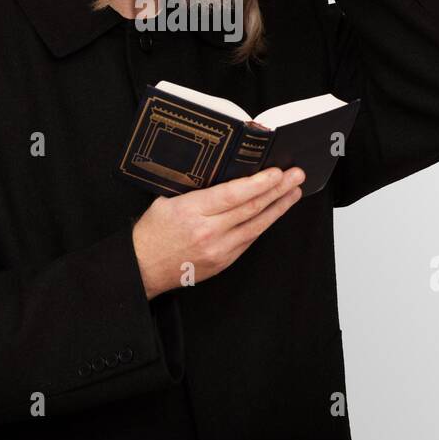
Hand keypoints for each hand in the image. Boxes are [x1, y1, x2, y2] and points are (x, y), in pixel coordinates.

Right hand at [132, 166, 305, 299]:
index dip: (259, 183)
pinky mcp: (223, 262)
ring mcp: (218, 250)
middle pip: (251, 208)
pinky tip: (274, 212)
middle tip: (296, 176)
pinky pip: (249, 239)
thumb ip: (195, 189)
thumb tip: (224, 173)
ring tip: (294, 192)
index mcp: (191, 211)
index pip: (233, 195)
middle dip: (277, 190)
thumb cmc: (153, 232)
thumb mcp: (167, 200)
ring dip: (278, 207)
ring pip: (256, 226)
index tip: (277, 172)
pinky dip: (264, 224)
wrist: (143, 267)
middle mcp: (208, 232)